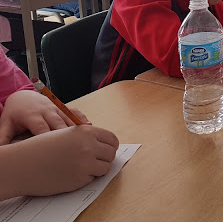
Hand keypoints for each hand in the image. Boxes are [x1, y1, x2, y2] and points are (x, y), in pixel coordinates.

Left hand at [0, 90, 89, 144]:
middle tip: (75, 149)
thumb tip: (0, 154)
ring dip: (77, 130)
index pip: (42, 129)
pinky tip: (89, 128)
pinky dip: (82, 119)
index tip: (55, 151)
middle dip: (66, 137)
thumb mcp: (5, 125)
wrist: (22, 96)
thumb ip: (3, 139)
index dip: (49, 140)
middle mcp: (46, 111)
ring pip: (68, 119)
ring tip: (87, 140)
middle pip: (59, 124)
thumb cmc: (14, 113)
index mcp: (32, 116)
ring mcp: (56, 108)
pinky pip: (74, 112)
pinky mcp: (62, 107)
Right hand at [4, 125, 118, 197]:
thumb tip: (105, 145)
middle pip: (111, 154)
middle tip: (95, 161)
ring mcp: (85, 164)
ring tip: (82, 167)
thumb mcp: (66, 133)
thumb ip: (86, 137)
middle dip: (105, 158)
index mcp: (86, 132)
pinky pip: (92, 178)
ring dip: (97, 169)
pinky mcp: (80, 179)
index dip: (110, 145)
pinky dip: (85, 177)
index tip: (106, 150)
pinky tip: (71, 173)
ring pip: (105, 167)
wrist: (22, 165)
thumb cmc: (41, 148)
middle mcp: (88, 146)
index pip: (112, 139)